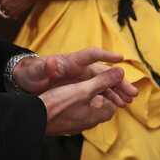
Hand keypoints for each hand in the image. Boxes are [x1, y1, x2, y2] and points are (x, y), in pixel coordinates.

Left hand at [14, 48, 137, 107]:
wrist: (26, 80)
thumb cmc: (32, 73)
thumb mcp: (36, 72)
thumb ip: (44, 69)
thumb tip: (50, 63)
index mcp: (71, 62)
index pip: (91, 55)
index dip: (106, 55)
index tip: (120, 58)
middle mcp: (80, 69)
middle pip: (103, 72)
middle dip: (118, 81)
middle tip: (132, 91)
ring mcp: (81, 79)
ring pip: (104, 84)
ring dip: (117, 91)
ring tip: (129, 101)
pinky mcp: (79, 89)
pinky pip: (98, 92)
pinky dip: (109, 98)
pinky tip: (117, 105)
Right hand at [39, 66, 127, 135]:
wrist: (34, 118)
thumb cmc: (60, 104)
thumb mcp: (84, 89)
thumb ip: (103, 81)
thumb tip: (121, 72)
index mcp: (95, 116)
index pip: (112, 108)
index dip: (113, 96)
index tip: (111, 85)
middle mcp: (86, 124)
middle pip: (100, 111)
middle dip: (102, 99)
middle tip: (100, 88)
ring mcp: (73, 126)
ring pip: (87, 113)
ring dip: (88, 103)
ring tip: (85, 91)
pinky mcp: (62, 125)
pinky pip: (74, 115)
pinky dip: (77, 106)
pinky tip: (69, 99)